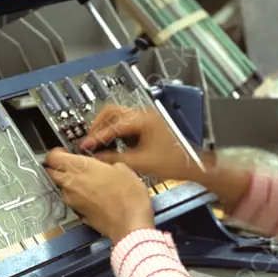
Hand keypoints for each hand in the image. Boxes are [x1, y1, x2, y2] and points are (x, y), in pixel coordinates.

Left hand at [45, 148, 153, 242]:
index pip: (52, 156)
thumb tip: (107, 166)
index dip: (56, 153)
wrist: (131, 224)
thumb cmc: (129, 197)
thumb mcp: (123, 168)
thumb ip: (108, 164)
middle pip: (52, 172)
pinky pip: (73, 201)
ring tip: (89, 182)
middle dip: (59, 168)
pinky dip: (79, 197)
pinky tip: (95, 197)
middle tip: (73, 166)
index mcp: (80, 167)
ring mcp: (72, 200)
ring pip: (62, 187)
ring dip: (70, 183)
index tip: (64, 152)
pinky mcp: (78, 214)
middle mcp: (71, 183)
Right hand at [78, 105, 205, 181]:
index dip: (97, 136)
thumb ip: (116, 158)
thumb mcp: (141, 163)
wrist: (192, 164)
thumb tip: (98, 157)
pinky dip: (116, 131)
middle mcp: (144, 114)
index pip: (113, 125)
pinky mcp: (147, 125)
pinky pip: (126, 123)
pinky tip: (112, 144)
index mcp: (143, 120)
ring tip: (98, 142)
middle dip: (98, 125)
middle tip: (89, 139)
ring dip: (106, 127)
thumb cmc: (174, 161)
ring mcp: (146, 118)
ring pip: (118, 116)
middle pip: (112, 111)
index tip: (85, 144)